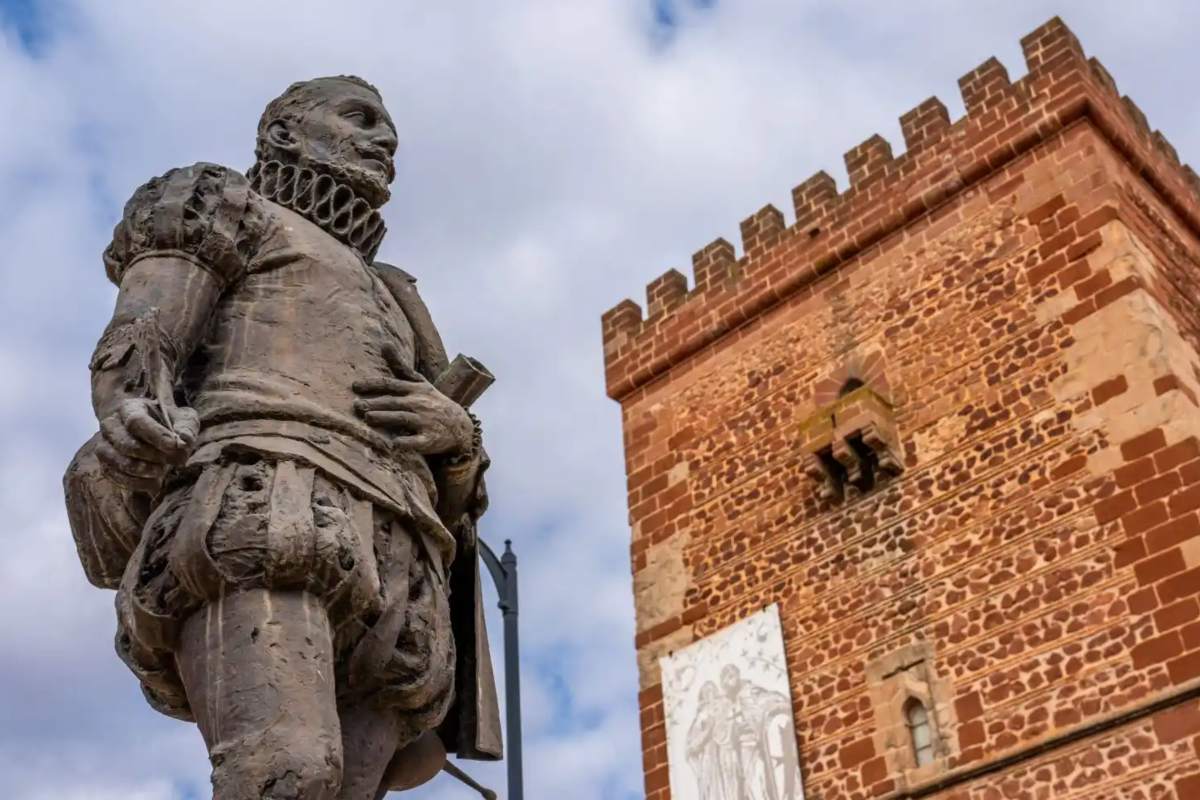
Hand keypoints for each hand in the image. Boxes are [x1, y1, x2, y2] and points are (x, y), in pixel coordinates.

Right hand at [96, 398, 198, 491]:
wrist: (153, 435)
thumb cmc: (169, 424)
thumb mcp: (183, 419)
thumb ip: (186, 428)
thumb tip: (184, 440)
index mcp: (130, 408)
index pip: (136, 421)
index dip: (155, 435)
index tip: (173, 445)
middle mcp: (111, 425)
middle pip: (125, 443)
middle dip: (150, 454)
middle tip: (171, 460)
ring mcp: (104, 445)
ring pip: (114, 460)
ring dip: (140, 469)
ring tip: (161, 471)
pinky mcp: (105, 464)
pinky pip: (113, 475)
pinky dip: (134, 483)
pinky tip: (154, 484)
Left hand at [353, 345, 473, 455]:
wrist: (459, 424)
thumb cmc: (431, 401)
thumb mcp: (418, 381)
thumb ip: (399, 365)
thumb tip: (385, 343)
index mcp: (414, 389)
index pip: (391, 384)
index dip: (373, 385)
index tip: (355, 386)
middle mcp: (419, 403)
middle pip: (394, 402)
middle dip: (375, 403)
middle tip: (356, 406)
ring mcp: (425, 421)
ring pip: (403, 418)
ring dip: (386, 418)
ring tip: (368, 419)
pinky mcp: (430, 439)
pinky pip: (417, 441)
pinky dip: (407, 442)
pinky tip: (395, 443)